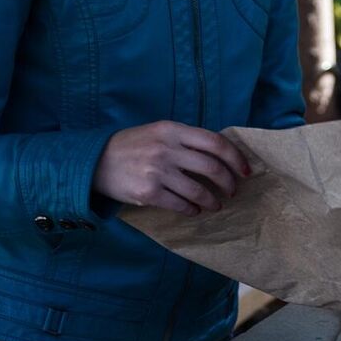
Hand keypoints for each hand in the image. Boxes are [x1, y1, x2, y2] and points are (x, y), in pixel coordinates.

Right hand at [94, 121, 247, 216]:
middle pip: (212, 167)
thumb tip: (218, 154)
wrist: (95, 162)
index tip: (245, 170)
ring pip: (199, 190)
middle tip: (232, 190)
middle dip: (228, 182)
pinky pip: (180, 205)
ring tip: (215, 204)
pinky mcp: (148, 193)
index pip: (215, 142)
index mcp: (172, 130)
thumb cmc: (132, 146)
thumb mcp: (158, 132)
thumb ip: (185, 140)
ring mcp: (157, 171)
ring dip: (212, 200)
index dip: (235, 157)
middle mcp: (166, 149)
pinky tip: (195, 210)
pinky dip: (193, 209)